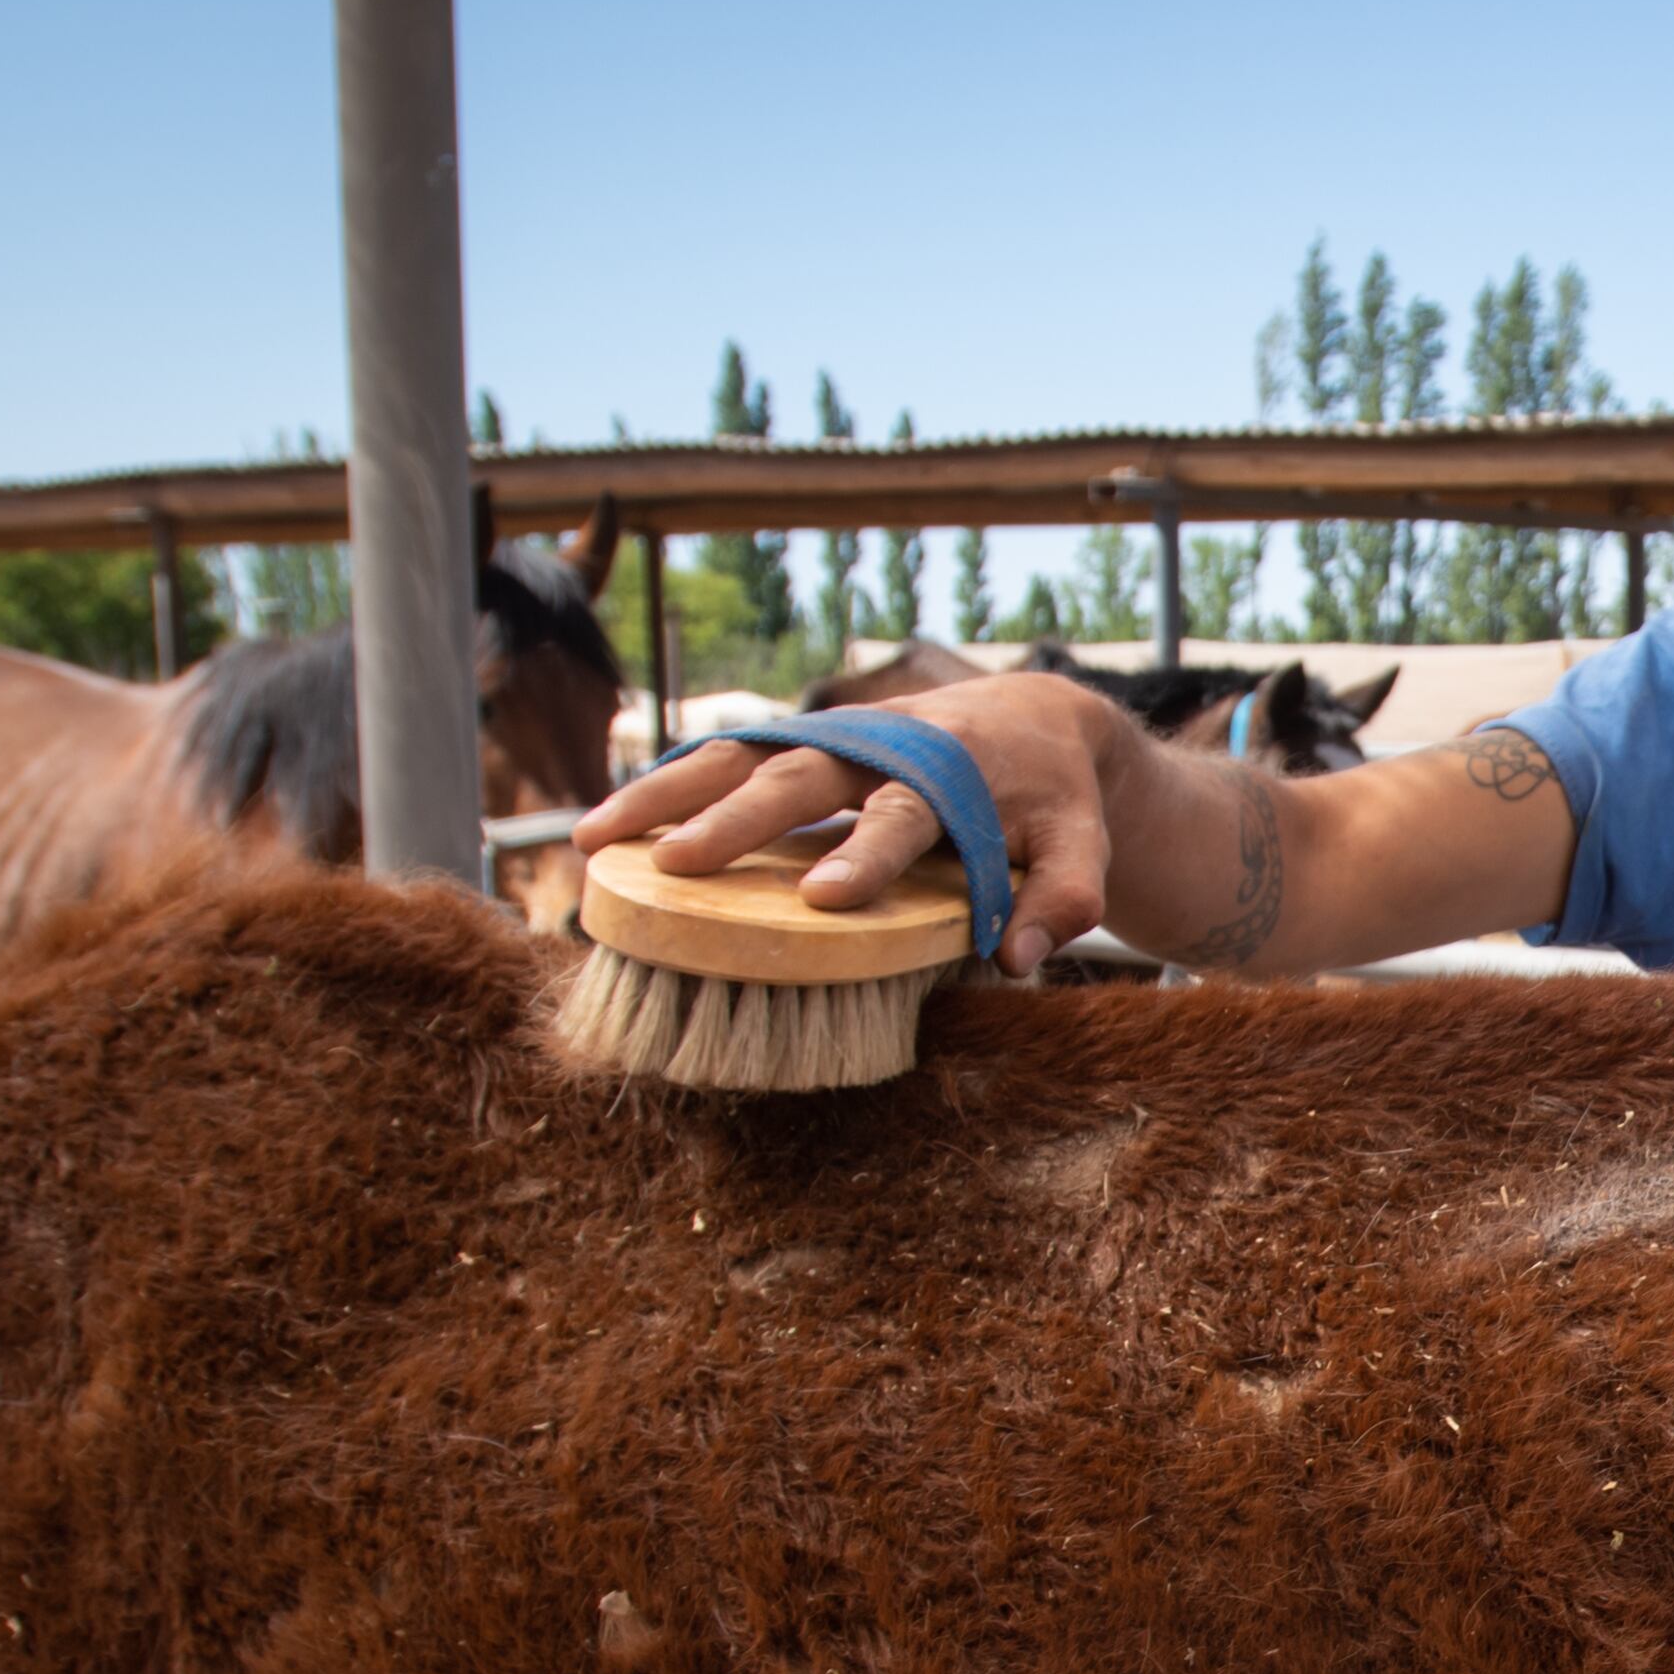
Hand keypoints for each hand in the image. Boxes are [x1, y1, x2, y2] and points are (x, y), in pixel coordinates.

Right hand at [573, 671, 1136, 976]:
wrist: (1033, 714)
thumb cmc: (1053, 798)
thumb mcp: (1082, 845)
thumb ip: (1064, 898)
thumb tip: (1018, 959)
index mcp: (955, 775)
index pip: (906, 815)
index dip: (867, 855)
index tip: (824, 899)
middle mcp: (882, 748)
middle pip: (801, 779)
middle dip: (736, 820)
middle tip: (671, 868)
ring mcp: (833, 740)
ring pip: (741, 757)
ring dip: (666, 794)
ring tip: (591, 841)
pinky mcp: (801, 742)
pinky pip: (726, 758)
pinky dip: (667, 785)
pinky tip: (605, 826)